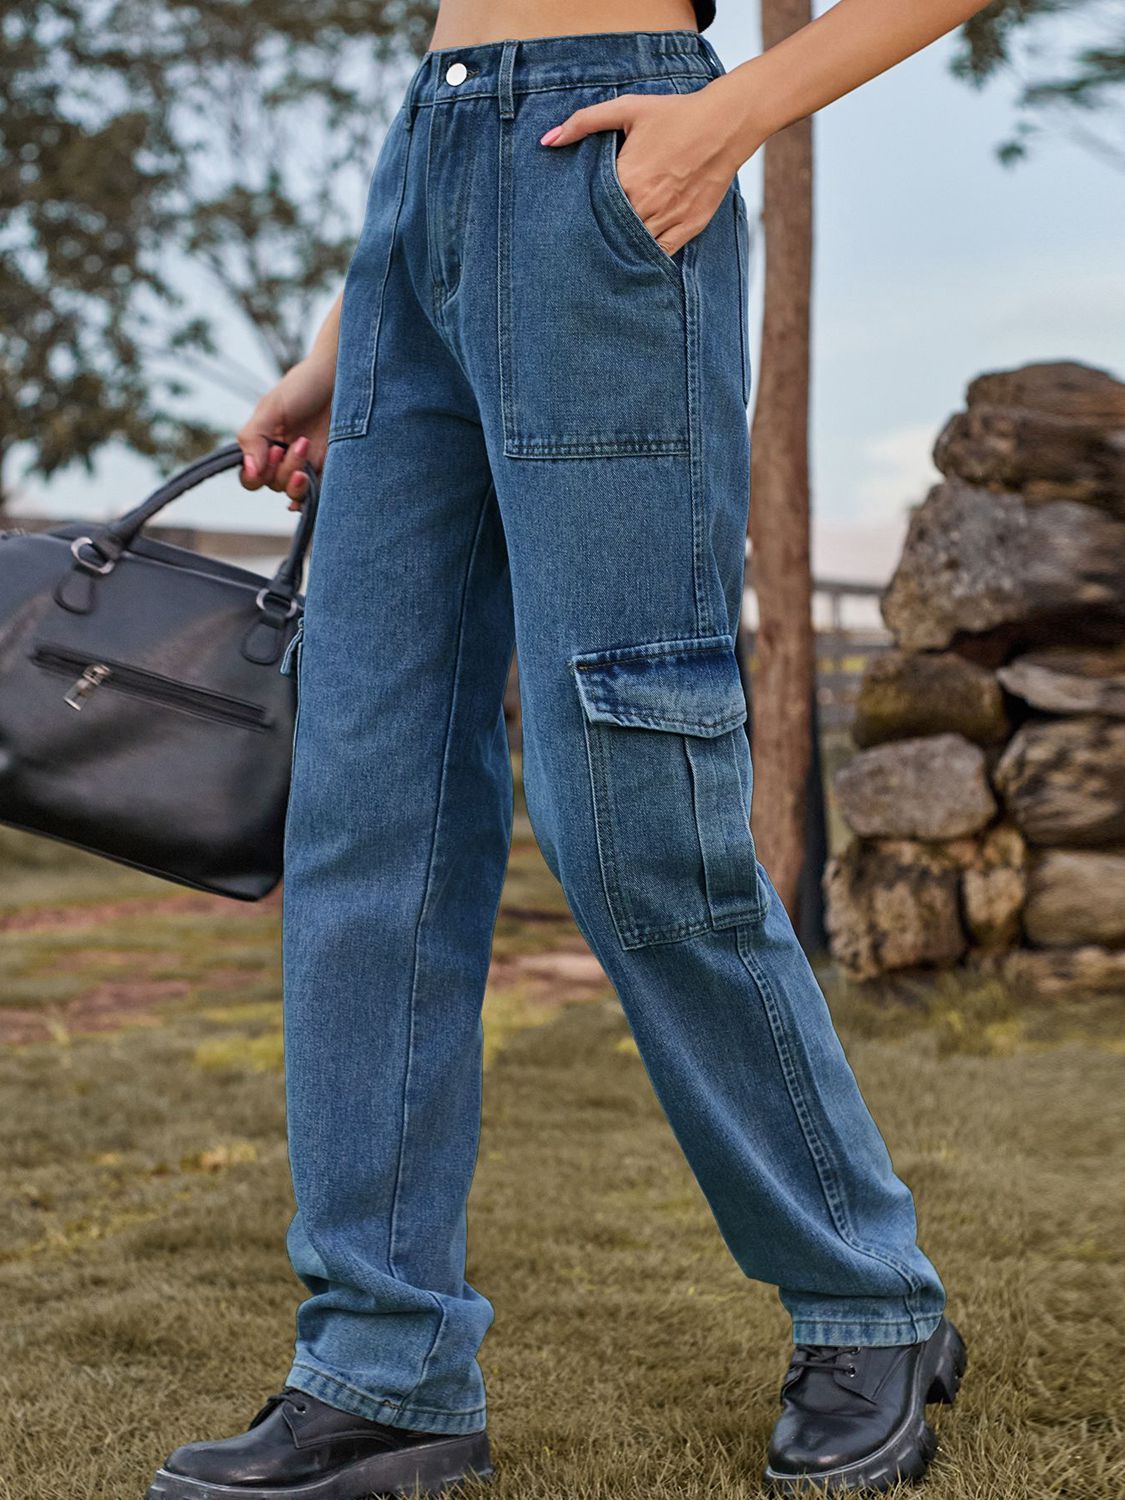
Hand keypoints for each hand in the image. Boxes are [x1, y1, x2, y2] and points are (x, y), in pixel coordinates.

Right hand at [237, 356, 333, 510]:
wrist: (340, 375)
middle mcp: (283, 458)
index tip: (274, 451)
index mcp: (265, 444)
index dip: (257, 474)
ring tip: (307, 447)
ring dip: (298, 479)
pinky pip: (318, 493)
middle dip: (284, 469)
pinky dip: (312, 496)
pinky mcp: (330, 467)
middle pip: (273, 485)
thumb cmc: (304, 386)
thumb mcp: (271, 408)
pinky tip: (311, 487)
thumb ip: (254, 438)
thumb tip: (250, 471)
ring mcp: (307, 464)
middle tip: (300, 442)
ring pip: (294, 490)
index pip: (251, 477)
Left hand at [540, 86, 750, 256]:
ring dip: (621, 249)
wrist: (725, 123)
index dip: (582, 216)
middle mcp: (647, 202)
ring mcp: (669, 217)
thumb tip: (547, 140)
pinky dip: (647, 257)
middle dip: (598, 236)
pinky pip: (661, 253)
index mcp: (628, 177)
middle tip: (581, 244)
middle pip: (612, 231)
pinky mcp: (689, 227)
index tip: (571, 220)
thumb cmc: (675, 114)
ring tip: (604, 255)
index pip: (594, 208)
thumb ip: (584, 122)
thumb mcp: (627, 108)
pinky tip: (635, 257)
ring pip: (635, 246)